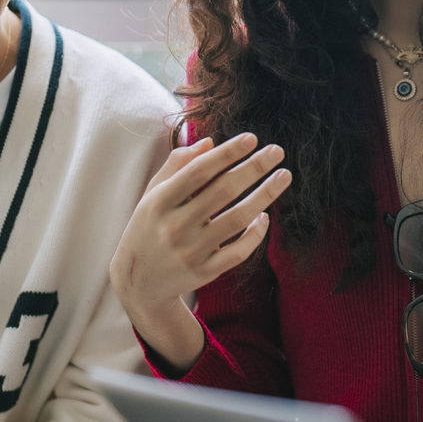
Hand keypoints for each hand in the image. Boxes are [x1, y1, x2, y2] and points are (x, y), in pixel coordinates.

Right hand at [112, 133, 291, 371]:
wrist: (138, 282)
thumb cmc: (150, 226)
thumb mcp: (153, 194)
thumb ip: (177, 165)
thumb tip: (210, 143)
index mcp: (159, 202)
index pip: (198, 171)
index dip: (227, 153)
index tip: (252, 138)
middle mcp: (174, 226)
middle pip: (223, 191)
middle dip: (254, 168)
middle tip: (277, 151)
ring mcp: (191, 251)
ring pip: (237, 219)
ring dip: (265, 195)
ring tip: (283, 176)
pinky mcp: (205, 272)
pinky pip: (239, 251)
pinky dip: (256, 232)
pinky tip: (265, 215)